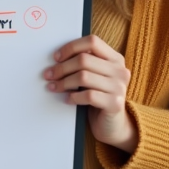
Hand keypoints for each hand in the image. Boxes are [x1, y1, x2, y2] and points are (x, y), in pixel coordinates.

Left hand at [44, 35, 137, 151]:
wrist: (112, 125)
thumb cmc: (99, 97)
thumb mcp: (95, 76)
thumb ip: (85, 64)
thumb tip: (57, 58)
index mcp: (115, 59)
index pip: (92, 42)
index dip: (71, 47)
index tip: (56, 57)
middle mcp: (120, 71)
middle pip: (84, 59)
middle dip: (62, 67)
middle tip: (49, 75)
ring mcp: (119, 87)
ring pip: (83, 77)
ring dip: (63, 82)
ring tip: (53, 87)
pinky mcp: (115, 104)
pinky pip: (88, 95)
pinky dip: (73, 97)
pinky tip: (67, 99)